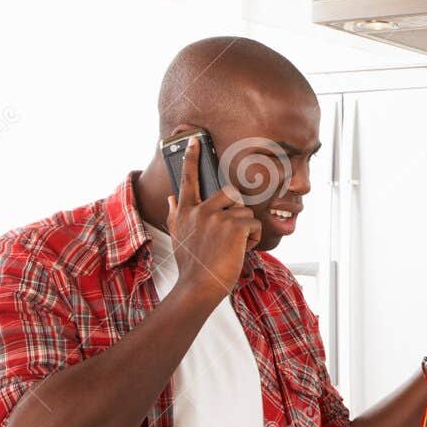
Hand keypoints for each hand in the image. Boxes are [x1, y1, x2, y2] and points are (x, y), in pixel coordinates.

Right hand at [167, 136, 260, 308]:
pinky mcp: (234, 226)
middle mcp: (200, 210)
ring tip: (235, 246)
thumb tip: (171, 198)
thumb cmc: (192, 264)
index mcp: (186, 211)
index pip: (188, 179)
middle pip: (230, 192)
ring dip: (246, 228)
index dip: (191, 158)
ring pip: (245, 210)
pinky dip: (253, 239)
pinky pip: (254, 224)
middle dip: (238, 209)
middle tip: (233, 230)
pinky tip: (241, 251)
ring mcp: (217, 217)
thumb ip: (176, 214)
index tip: (195, 141)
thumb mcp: (178, 236)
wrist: (198, 286)